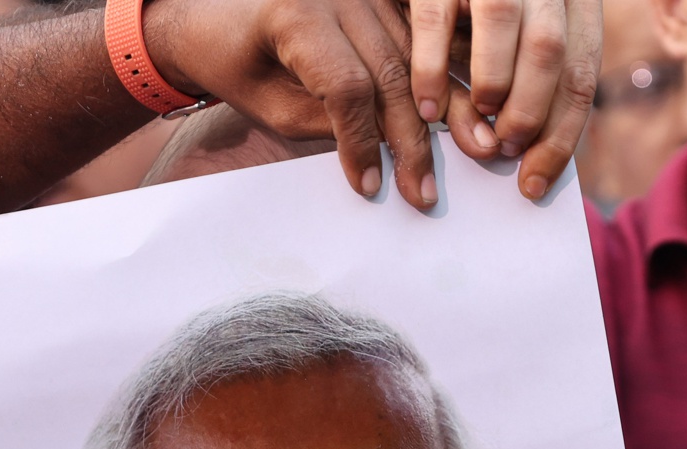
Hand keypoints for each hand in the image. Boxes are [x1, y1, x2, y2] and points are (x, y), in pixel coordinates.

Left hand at [146, 0, 438, 208]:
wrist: (216, 8)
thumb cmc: (230, 58)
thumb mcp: (266, 103)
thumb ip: (321, 124)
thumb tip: (378, 154)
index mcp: (298, 14)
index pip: (347, 87)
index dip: (362, 143)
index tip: (368, 186)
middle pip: (391, 74)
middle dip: (411, 140)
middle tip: (423, 191)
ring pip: (413, 60)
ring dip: (441, 113)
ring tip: (470, 155)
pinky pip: (417, 45)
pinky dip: (440, 84)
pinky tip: (462, 119)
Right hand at [404, 0, 601, 198]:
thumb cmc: (480, 17)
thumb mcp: (524, 42)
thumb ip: (530, 88)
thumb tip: (526, 161)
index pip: (580, 73)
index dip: (560, 136)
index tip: (532, 183)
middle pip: (550, 49)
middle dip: (529, 112)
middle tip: (504, 149)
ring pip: (504, 24)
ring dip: (492, 87)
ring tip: (477, 123)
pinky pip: (436, 20)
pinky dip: (431, 70)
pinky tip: (425, 107)